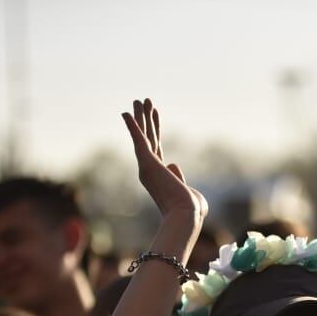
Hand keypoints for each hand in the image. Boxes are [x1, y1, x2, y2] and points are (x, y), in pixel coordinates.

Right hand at [122, 98, 207, 220]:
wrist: (186, 215)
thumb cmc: (190, 209)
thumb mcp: (186, 190)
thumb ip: (179, 177)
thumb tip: (172, 165)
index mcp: (159, 175)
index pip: (155, 147)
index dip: (154, 129)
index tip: (154, 114)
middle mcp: (150, 170)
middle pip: (147, 138)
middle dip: (145, 119)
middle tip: (141, 101)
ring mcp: (147, 167)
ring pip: (142, 136)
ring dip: (140, 117)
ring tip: (138, 99)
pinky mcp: (148, 163)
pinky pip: (139, 141)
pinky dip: (133, 127)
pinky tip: (126, 113)